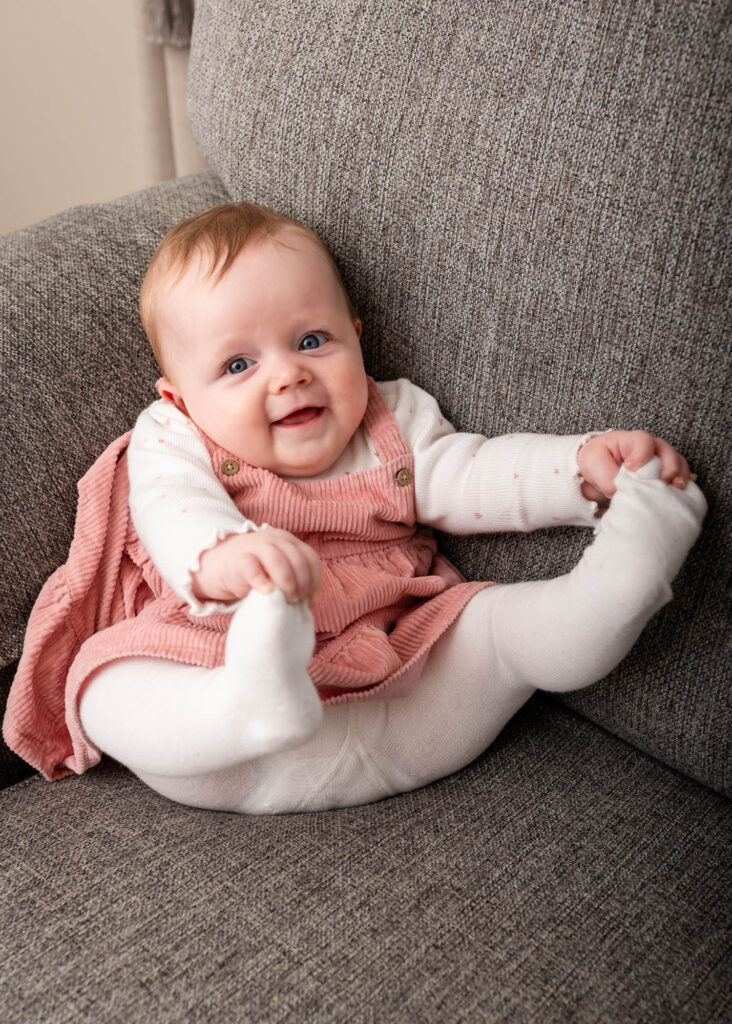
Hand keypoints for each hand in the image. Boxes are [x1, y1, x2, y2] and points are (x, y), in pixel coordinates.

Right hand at [192, 529, 321, 606]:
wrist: (224, 564)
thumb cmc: (258, 572)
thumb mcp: (280, 571)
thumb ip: (295, 578)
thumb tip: (310, 603)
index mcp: (289, 542)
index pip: (310, 559)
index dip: (314, 582)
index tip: (309, 600)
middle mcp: (275, 540)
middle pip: (297, 560)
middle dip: (302, 584)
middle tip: (296, 601)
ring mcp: (256, 547)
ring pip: (278, 560)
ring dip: (287, 583)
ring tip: (286, 600)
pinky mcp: (239, 559)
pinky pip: (252, 568)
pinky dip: (262, 582)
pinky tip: (267, 593)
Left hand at [577, 430, 696, 503]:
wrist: (597, 472)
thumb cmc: (596, 462)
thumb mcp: (593, 465)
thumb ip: (606, 476)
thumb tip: (619, 492)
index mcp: (630, 440)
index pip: (643, 441)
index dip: (641, 455)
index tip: (631, 469)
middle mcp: (649, 447)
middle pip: (666, 451)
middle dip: (667, 466)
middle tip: (660, 481)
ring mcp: (659, 459)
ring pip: (677, 462)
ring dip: (678, 475)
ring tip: (676, 487)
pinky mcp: (663, 473)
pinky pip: (679, 475)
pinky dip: (681, 483)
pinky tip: (679, 493)